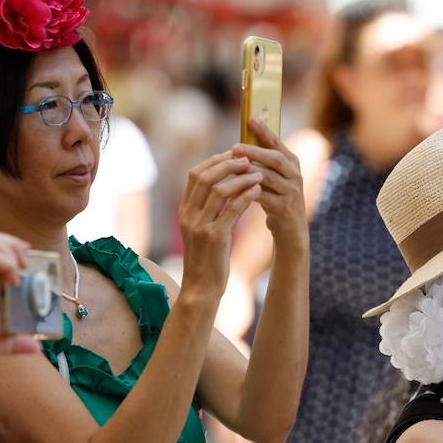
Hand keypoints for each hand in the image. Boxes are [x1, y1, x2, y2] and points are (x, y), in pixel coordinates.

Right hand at [178, 152, 262, 301]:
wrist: (201, 288)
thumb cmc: (206, 259)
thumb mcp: (201, 230)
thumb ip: (206, 209)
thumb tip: (223, 186)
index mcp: (184, 211)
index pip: (194, 175)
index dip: (214, 161)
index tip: (232, 155)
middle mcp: (188, 215)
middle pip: (204, 177)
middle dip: (227, 164)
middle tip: (247, 159)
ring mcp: (199, 226)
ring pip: (218, 190)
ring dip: (240, 178)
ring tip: (258, 174)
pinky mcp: (214, 237)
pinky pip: (231, 210)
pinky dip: (245, 197)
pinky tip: (258, 191)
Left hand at [232, 119, 307, 252]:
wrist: (291, 230)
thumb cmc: (277, 198)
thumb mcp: (273, 178)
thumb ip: (262, 162)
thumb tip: (239, 143)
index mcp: (292, 163)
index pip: (278, 142)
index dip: (265, 130)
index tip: (250, 118)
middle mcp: (295, 175)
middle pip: (275, 158)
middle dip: (254, 151)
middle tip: (235, 147)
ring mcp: (291, 192)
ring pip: (268, 177)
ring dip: (248, 171)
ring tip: (231, 167)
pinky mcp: (284, 208)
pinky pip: (263, 196)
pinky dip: (247, 192)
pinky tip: (232, 189)